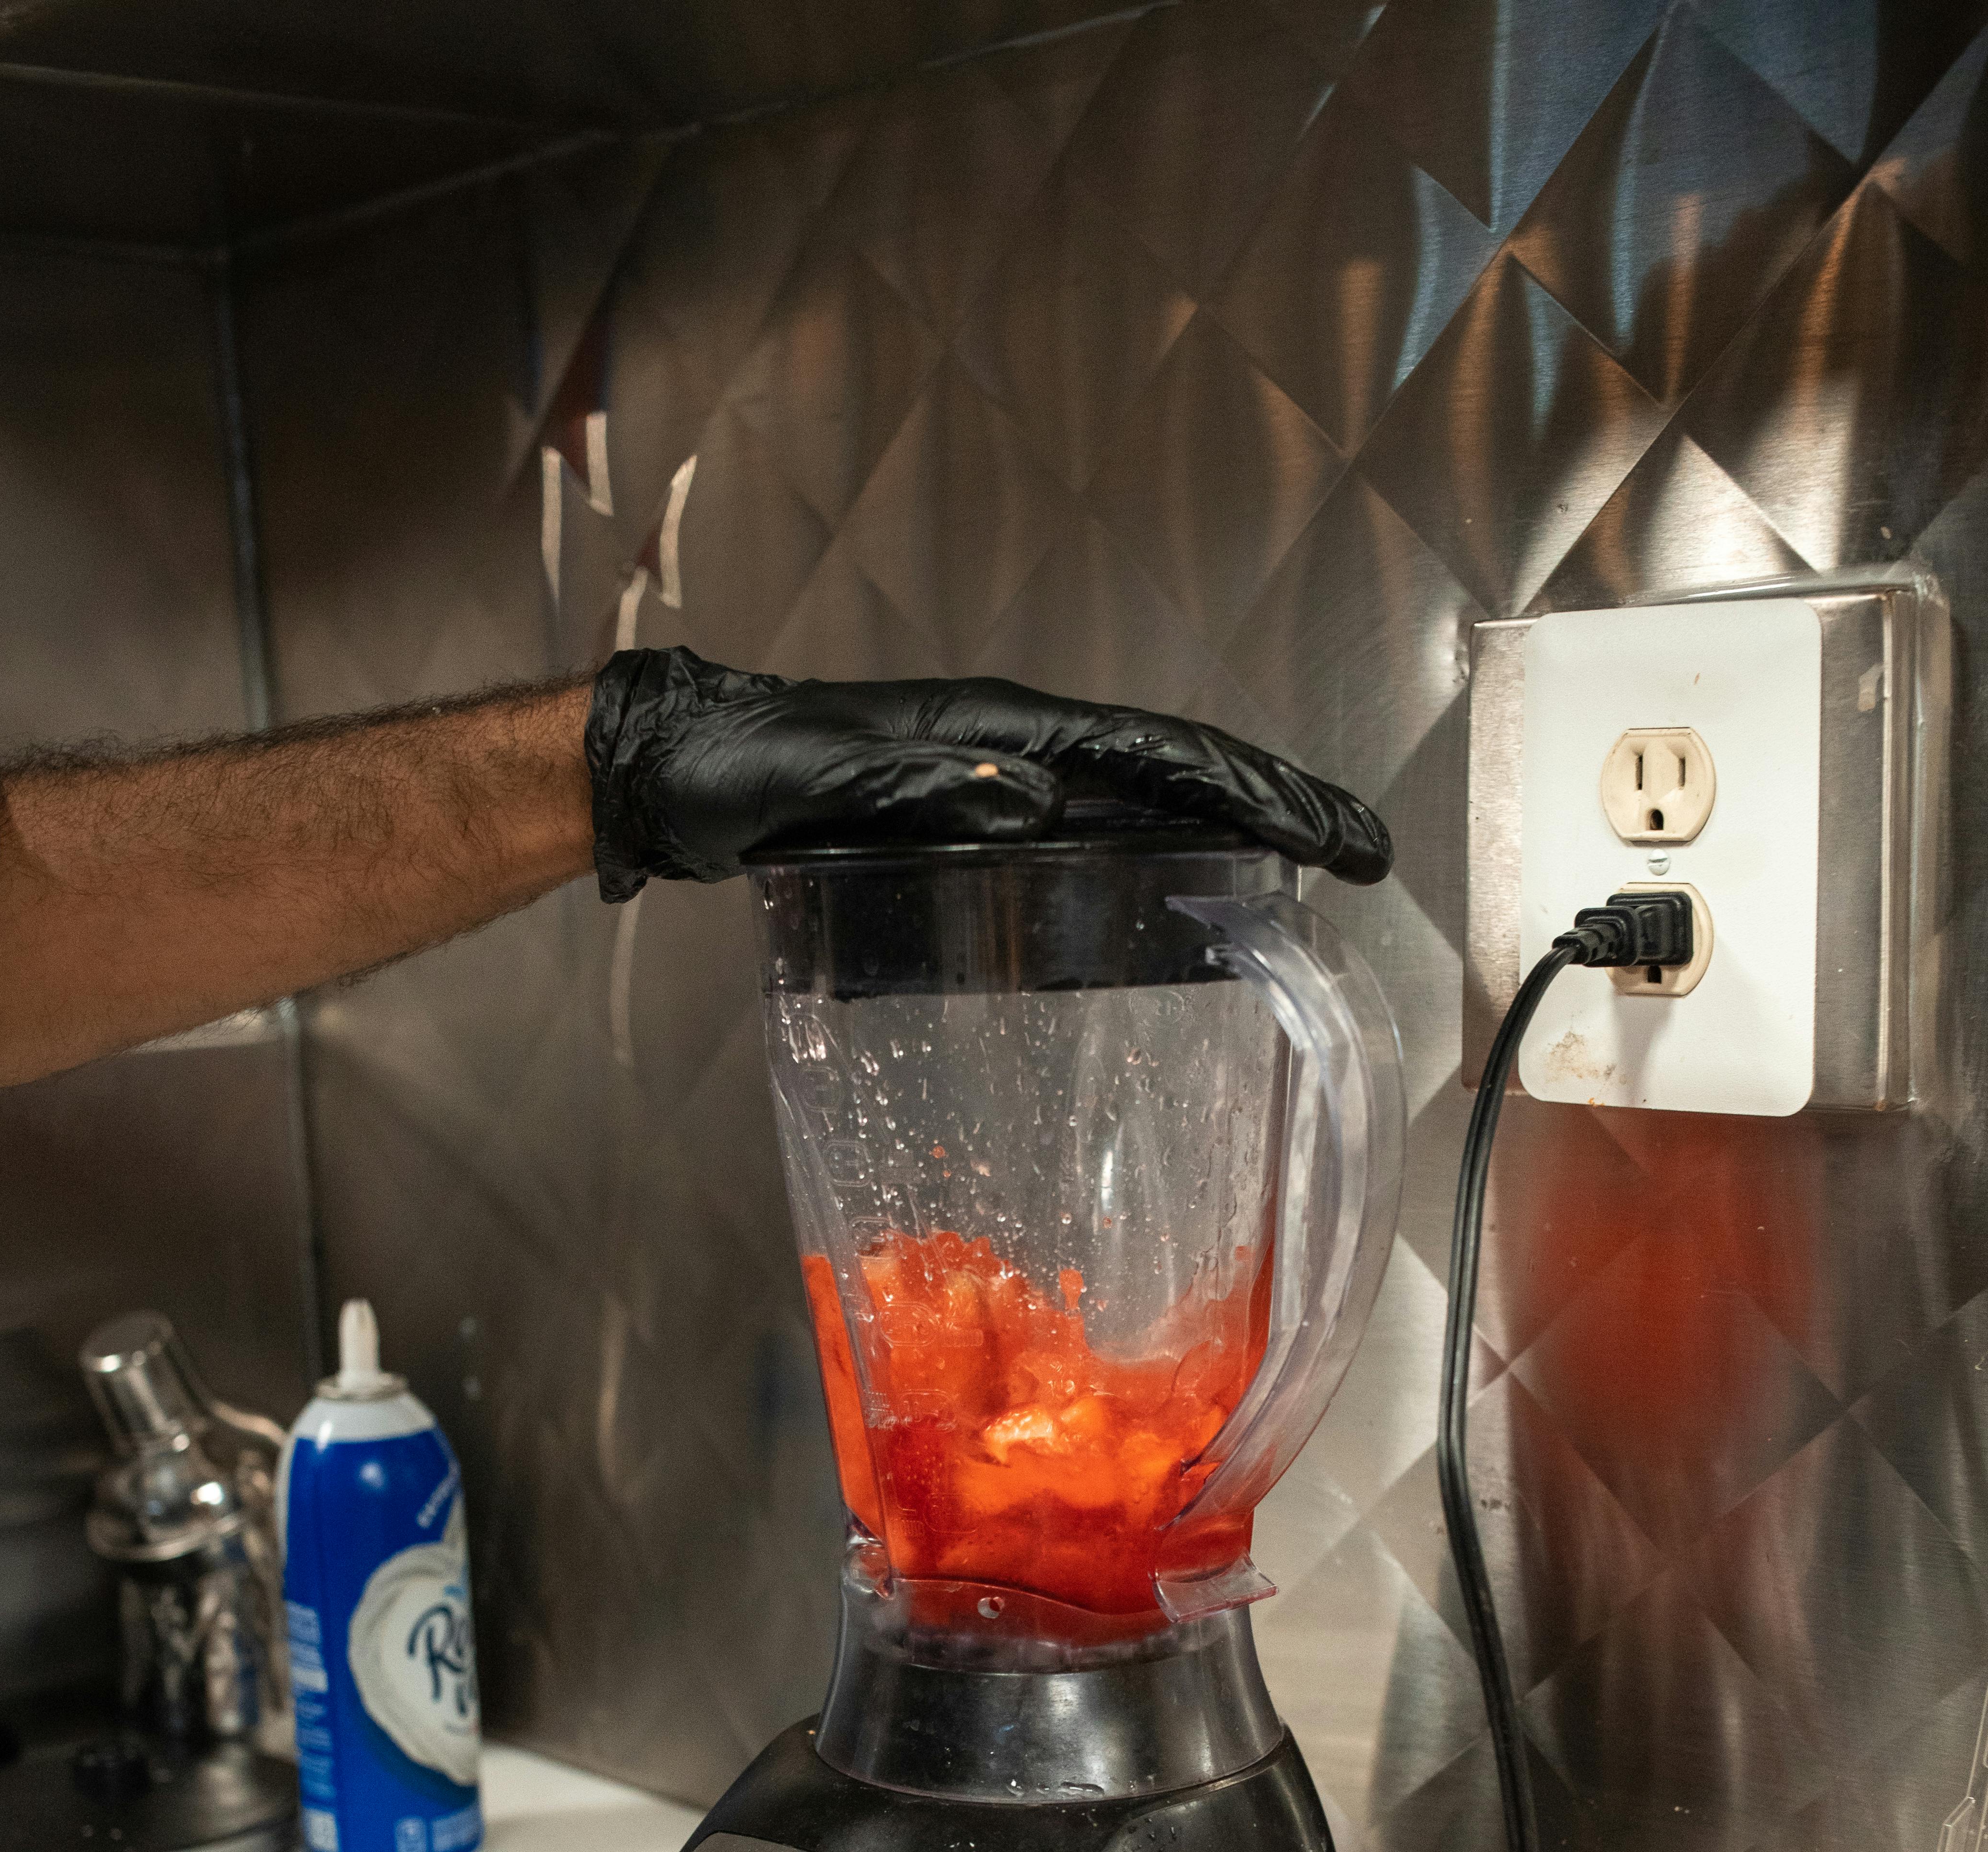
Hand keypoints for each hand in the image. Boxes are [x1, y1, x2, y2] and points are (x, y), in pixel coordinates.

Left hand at [583, 647, 1389, 900]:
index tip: (1333, 829)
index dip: (1254, 788)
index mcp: (998, 732)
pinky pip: (1086, 859)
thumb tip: (1034, 804)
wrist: (685, 776)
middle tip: (1364, 859)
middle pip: (1176, 777)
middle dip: (1278, 812)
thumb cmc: (740, 772)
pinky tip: (1188, 921)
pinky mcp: (977, 842)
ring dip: (1233, 842)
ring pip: (1144, 814)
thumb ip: (917, 786)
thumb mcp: (817, 777)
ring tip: (1313, 883)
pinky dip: (1153, 879)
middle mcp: (1016, 757)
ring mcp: (1002, 796)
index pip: (1157, 753)